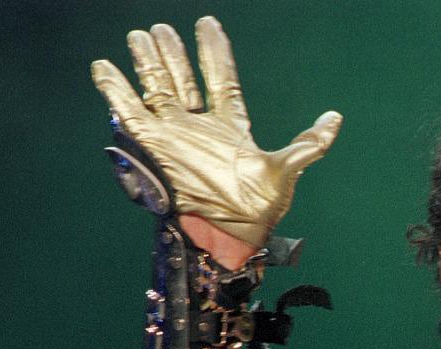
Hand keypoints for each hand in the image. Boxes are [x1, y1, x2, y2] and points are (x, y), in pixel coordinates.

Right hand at [91, 17, 342, 248]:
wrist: (229, 234)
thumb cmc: (259, 208)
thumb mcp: (288, 169)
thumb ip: (310, 143)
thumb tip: (336, 117)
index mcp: (231, 126)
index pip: (221, 78)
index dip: (214, 51)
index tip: (207, 23)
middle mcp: (200, 126)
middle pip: (183, 79)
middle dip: (174, 53)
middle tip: (162, 28)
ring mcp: (175, 135)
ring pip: (157, 89)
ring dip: (148, 62)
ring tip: (140, 36)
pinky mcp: (153, 147)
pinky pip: (129, 112)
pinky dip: (115, 89)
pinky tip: (104, 66)